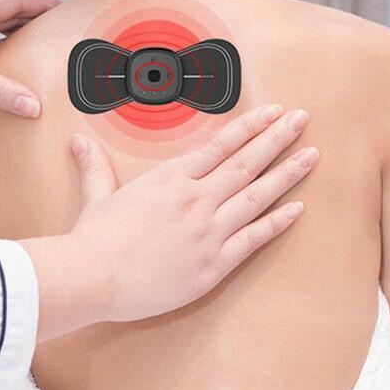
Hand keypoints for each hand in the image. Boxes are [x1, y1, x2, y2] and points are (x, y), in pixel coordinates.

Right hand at [20, 104, 319, 339]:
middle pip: (247, 163)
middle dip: (278, 138)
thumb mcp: (96, 197)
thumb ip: (94, 167)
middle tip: (303, 118)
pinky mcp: (214, 264)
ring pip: (257, 196)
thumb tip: (76, 140)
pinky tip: (298, 208)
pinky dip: (277, 222)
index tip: (273, 111)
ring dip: (287, 173)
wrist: (92, 277)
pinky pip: (253, 239)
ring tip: (313, 155)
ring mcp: (208, 230)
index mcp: (171, 178)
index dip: (250, 127)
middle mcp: (196, 198)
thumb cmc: (93, 238)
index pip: (221, 146)